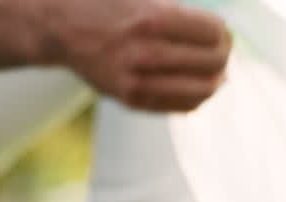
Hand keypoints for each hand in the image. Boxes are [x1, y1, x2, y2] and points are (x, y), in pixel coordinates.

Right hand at [39, 0, 231, 112]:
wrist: (62, 28)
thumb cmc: (106, 5)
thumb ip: (181, 14)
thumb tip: (221, 37)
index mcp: (153, 18)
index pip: (213, 33)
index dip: (223, 33)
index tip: (221, 33)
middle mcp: (146, 51)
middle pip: (212, 62)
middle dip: (223, 56)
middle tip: (222, 52)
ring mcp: (137, 80)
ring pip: (202, 90)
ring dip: (215, 80)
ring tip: (215, 72)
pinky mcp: (131, 99)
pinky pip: (181, 106)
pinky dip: (197, 97)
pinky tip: (197, 86)